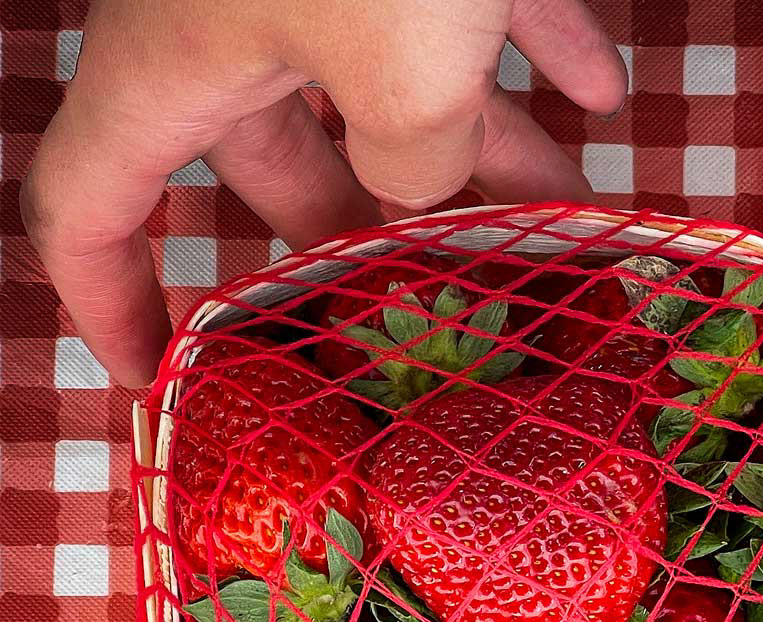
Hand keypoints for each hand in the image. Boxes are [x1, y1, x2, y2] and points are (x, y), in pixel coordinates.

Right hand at [21, 0, 628, 388]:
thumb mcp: (406, 81)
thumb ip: (413, 167)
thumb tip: (428, 187)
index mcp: (178, 67)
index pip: (91, 209)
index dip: (110, 304)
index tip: (166, 377)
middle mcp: (231, 17)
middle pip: (273, 160)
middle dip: (367, 235)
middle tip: (442, 305)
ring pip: (383, 83)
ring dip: (475, 151)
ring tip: (566, 214)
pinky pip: (462, 0)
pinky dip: (527, 42)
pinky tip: (604, 90)